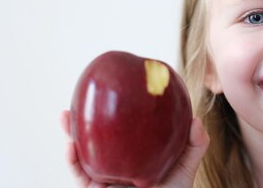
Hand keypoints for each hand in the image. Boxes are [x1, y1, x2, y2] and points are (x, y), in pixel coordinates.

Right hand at [60, 110, 209, 187]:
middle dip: (85, 117)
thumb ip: (194, 144)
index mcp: (135, 152)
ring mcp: (104, 174)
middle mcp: (117, 161)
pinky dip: (73, 161)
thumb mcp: (186, 166)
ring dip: (71, 134)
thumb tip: (196, 120)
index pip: (122, 127)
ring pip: (83, 152)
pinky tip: (71, 147)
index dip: (115, 109)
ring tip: (66, 115)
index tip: (112, 88)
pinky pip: (80, 174)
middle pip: (97, 135)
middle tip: (80, 98)